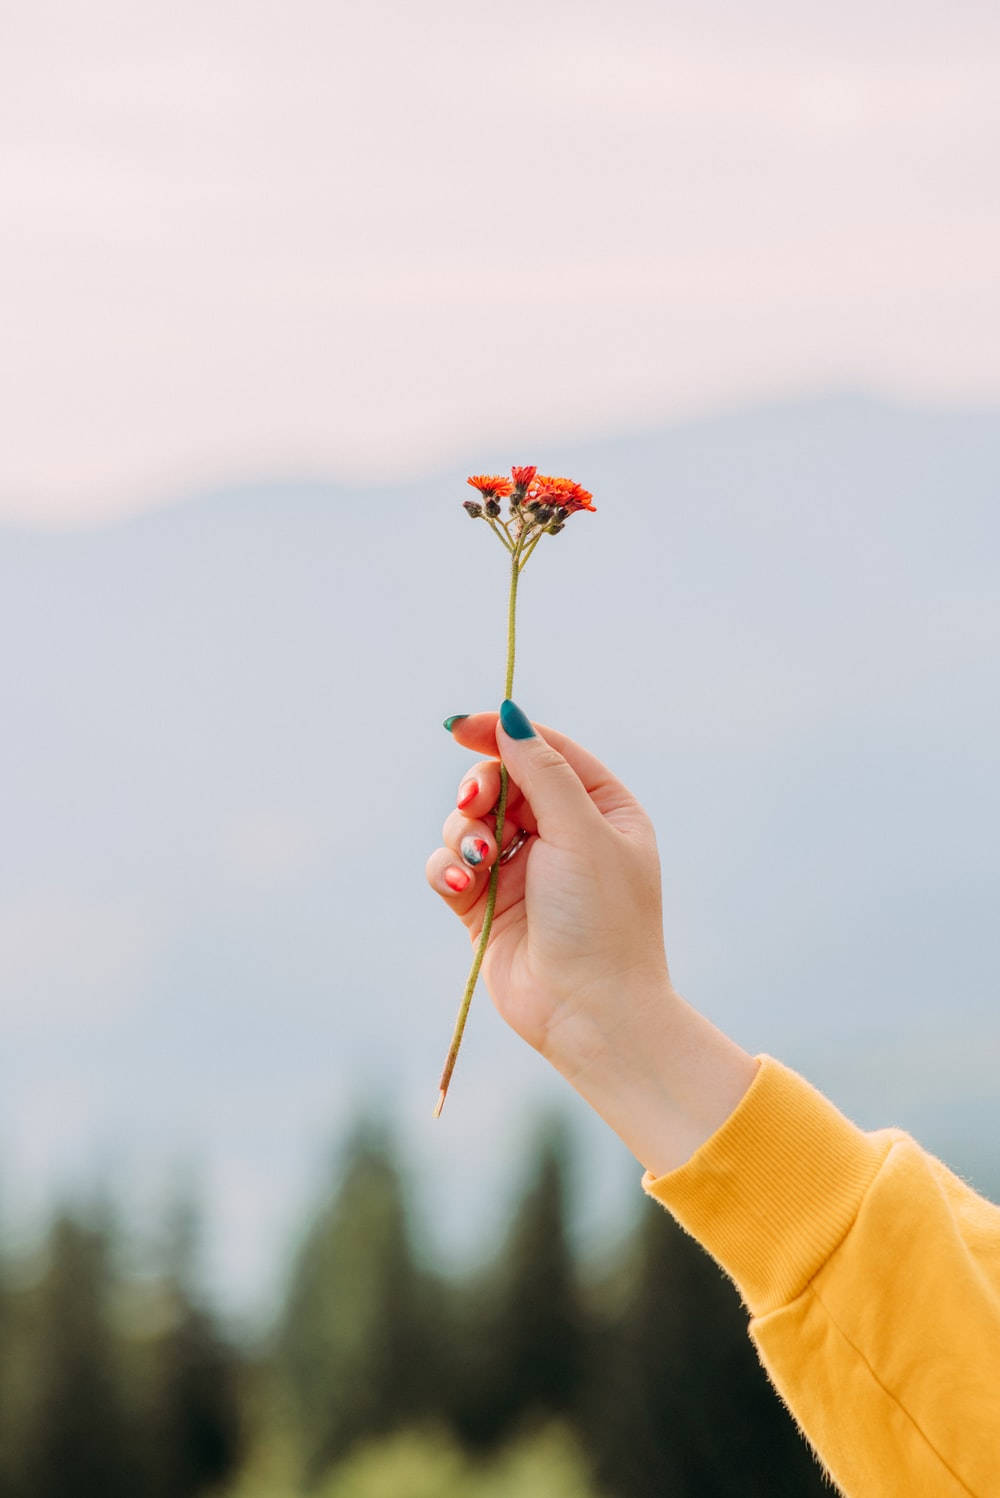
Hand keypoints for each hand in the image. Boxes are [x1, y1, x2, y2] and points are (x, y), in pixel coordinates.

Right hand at [427, 705, 672, 1068]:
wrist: (589, 1013)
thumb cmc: (601, 919)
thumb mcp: (581, 831)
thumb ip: (542, 771)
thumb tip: (510, 716)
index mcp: (602, 809)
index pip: (545, 751)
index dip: (502, 733)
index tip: (459, 728)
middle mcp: (562, 835)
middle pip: (499, 782)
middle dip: (479, 792)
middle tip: (475, 808)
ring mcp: (522, 871)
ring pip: (467, 823)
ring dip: (463, 836)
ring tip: (478, 867)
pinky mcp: (486, 906)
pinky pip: (450, 867)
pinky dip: (449, 872)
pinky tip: (463, 890)